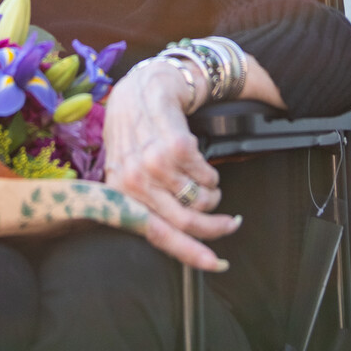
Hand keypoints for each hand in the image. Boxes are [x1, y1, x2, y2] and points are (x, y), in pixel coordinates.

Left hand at [103, 61, 241, 271]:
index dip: (189, 253)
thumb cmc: (134, 129)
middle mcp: (135, 180)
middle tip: (230, 223)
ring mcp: (155, 162)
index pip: (155, 234)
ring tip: (207, 182)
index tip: (215, 264)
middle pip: (185, 221)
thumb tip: (171, 237)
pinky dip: (210, 173)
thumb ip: (141, 200)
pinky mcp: (177, 145)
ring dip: (211, 194)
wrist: (143, 85)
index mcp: (120, 192)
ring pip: (199, 198)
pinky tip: (202, 162)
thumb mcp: (126, 167)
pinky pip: (207, 174)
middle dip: (215, 227)